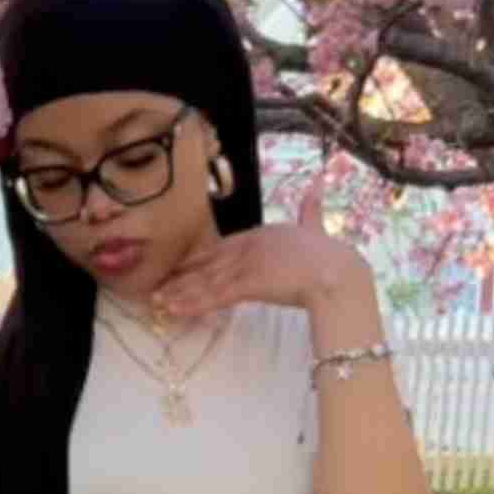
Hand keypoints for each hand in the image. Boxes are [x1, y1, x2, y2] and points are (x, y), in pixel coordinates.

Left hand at [152, 179, 369, 316]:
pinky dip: (193, 304)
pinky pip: (215, 297)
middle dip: (180, 278)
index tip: (178, 267)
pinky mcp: (249, 284)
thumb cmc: (329, 255)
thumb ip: (311, 208)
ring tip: (156, 303)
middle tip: (156, 288)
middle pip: (206, 264)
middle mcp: (247, 247)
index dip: (196, 259)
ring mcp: (246, 265)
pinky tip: (174, 310)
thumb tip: (317, 183)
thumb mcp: (315, 226)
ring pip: (205, 281)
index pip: (219, 248)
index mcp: (260, 234)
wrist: (337, 273)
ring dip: (179, 293)